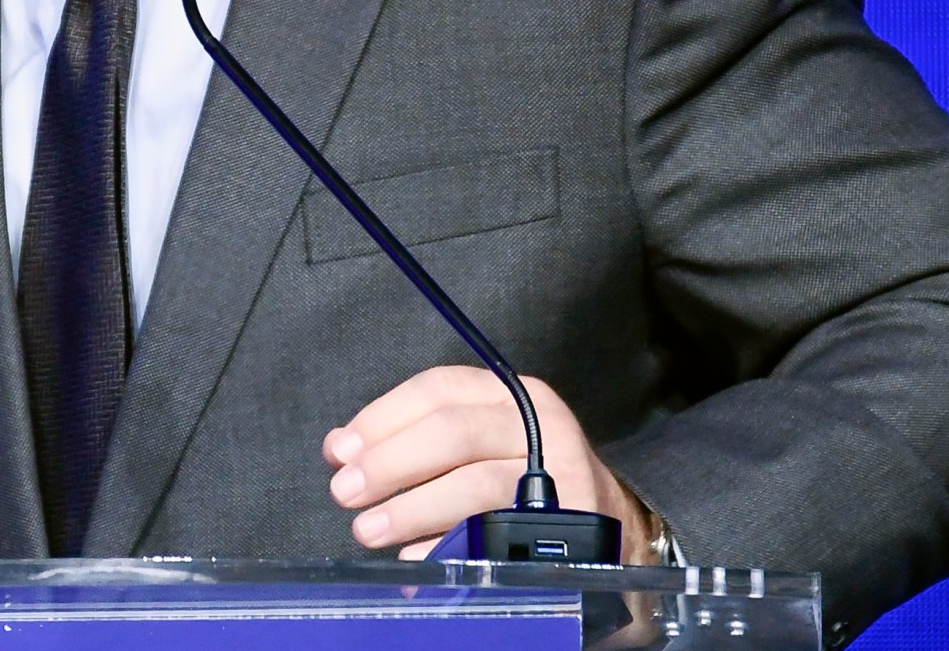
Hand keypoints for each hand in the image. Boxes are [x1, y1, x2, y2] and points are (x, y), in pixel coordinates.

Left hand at [322, 365, 653, 562]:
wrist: (609, 523)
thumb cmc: (521, 478)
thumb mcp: (475, 442)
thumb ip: (411, 438)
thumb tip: (340, 449)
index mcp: (508, 392)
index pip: (437, 388)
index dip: (381, 418)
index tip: (340, 451)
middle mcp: (539, 421)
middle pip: (452, 432)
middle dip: (389, 463)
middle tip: (345, 492)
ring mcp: (558, 471)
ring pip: (474, 482)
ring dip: (411, 508)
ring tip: (369, 530)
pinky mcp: (568, 521)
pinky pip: (499, 533)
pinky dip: (449, 546)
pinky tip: (415, 559)